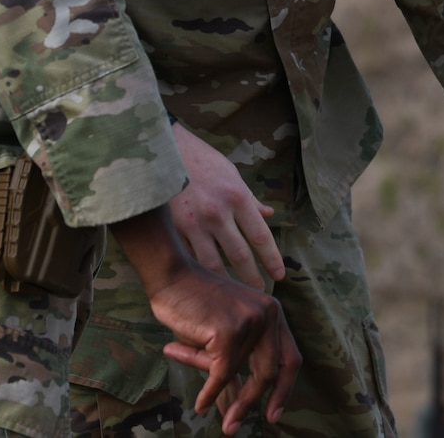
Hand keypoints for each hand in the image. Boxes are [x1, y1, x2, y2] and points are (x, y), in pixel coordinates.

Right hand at [110, 207, 299, 430]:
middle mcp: (268, 314)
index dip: (284, 389)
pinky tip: (201, 404)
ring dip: (221, 395)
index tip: (274, 414)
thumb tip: (237, 401)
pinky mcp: (230, 331)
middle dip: (254, 402)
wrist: (171, 276)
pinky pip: (221, 374)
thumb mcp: (223, 332)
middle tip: (236, 427)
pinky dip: (210, 392)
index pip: (289, 357)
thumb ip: (236, 359)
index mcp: (272, 312)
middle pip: (270, 371)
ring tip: (210, 412)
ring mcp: (251, 321)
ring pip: (239, 373)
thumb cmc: (193, 304)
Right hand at [170, 123, 284, 285]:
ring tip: (235, 293)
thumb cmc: (202, 161)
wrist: (164, 150)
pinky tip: (208, 281)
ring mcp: (193, 223)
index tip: (279, 276)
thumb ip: (250, 200)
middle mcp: (217, 212)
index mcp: (237, 196)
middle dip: (252, 278)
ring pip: (213, 264)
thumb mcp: (232, 175)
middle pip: (240, 256)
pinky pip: (191, 256)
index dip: (271, 260)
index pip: (260, 236)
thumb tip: (269, 215)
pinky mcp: (173, 229)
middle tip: (260, 292)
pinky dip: (201, 270)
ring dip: (226, 282)